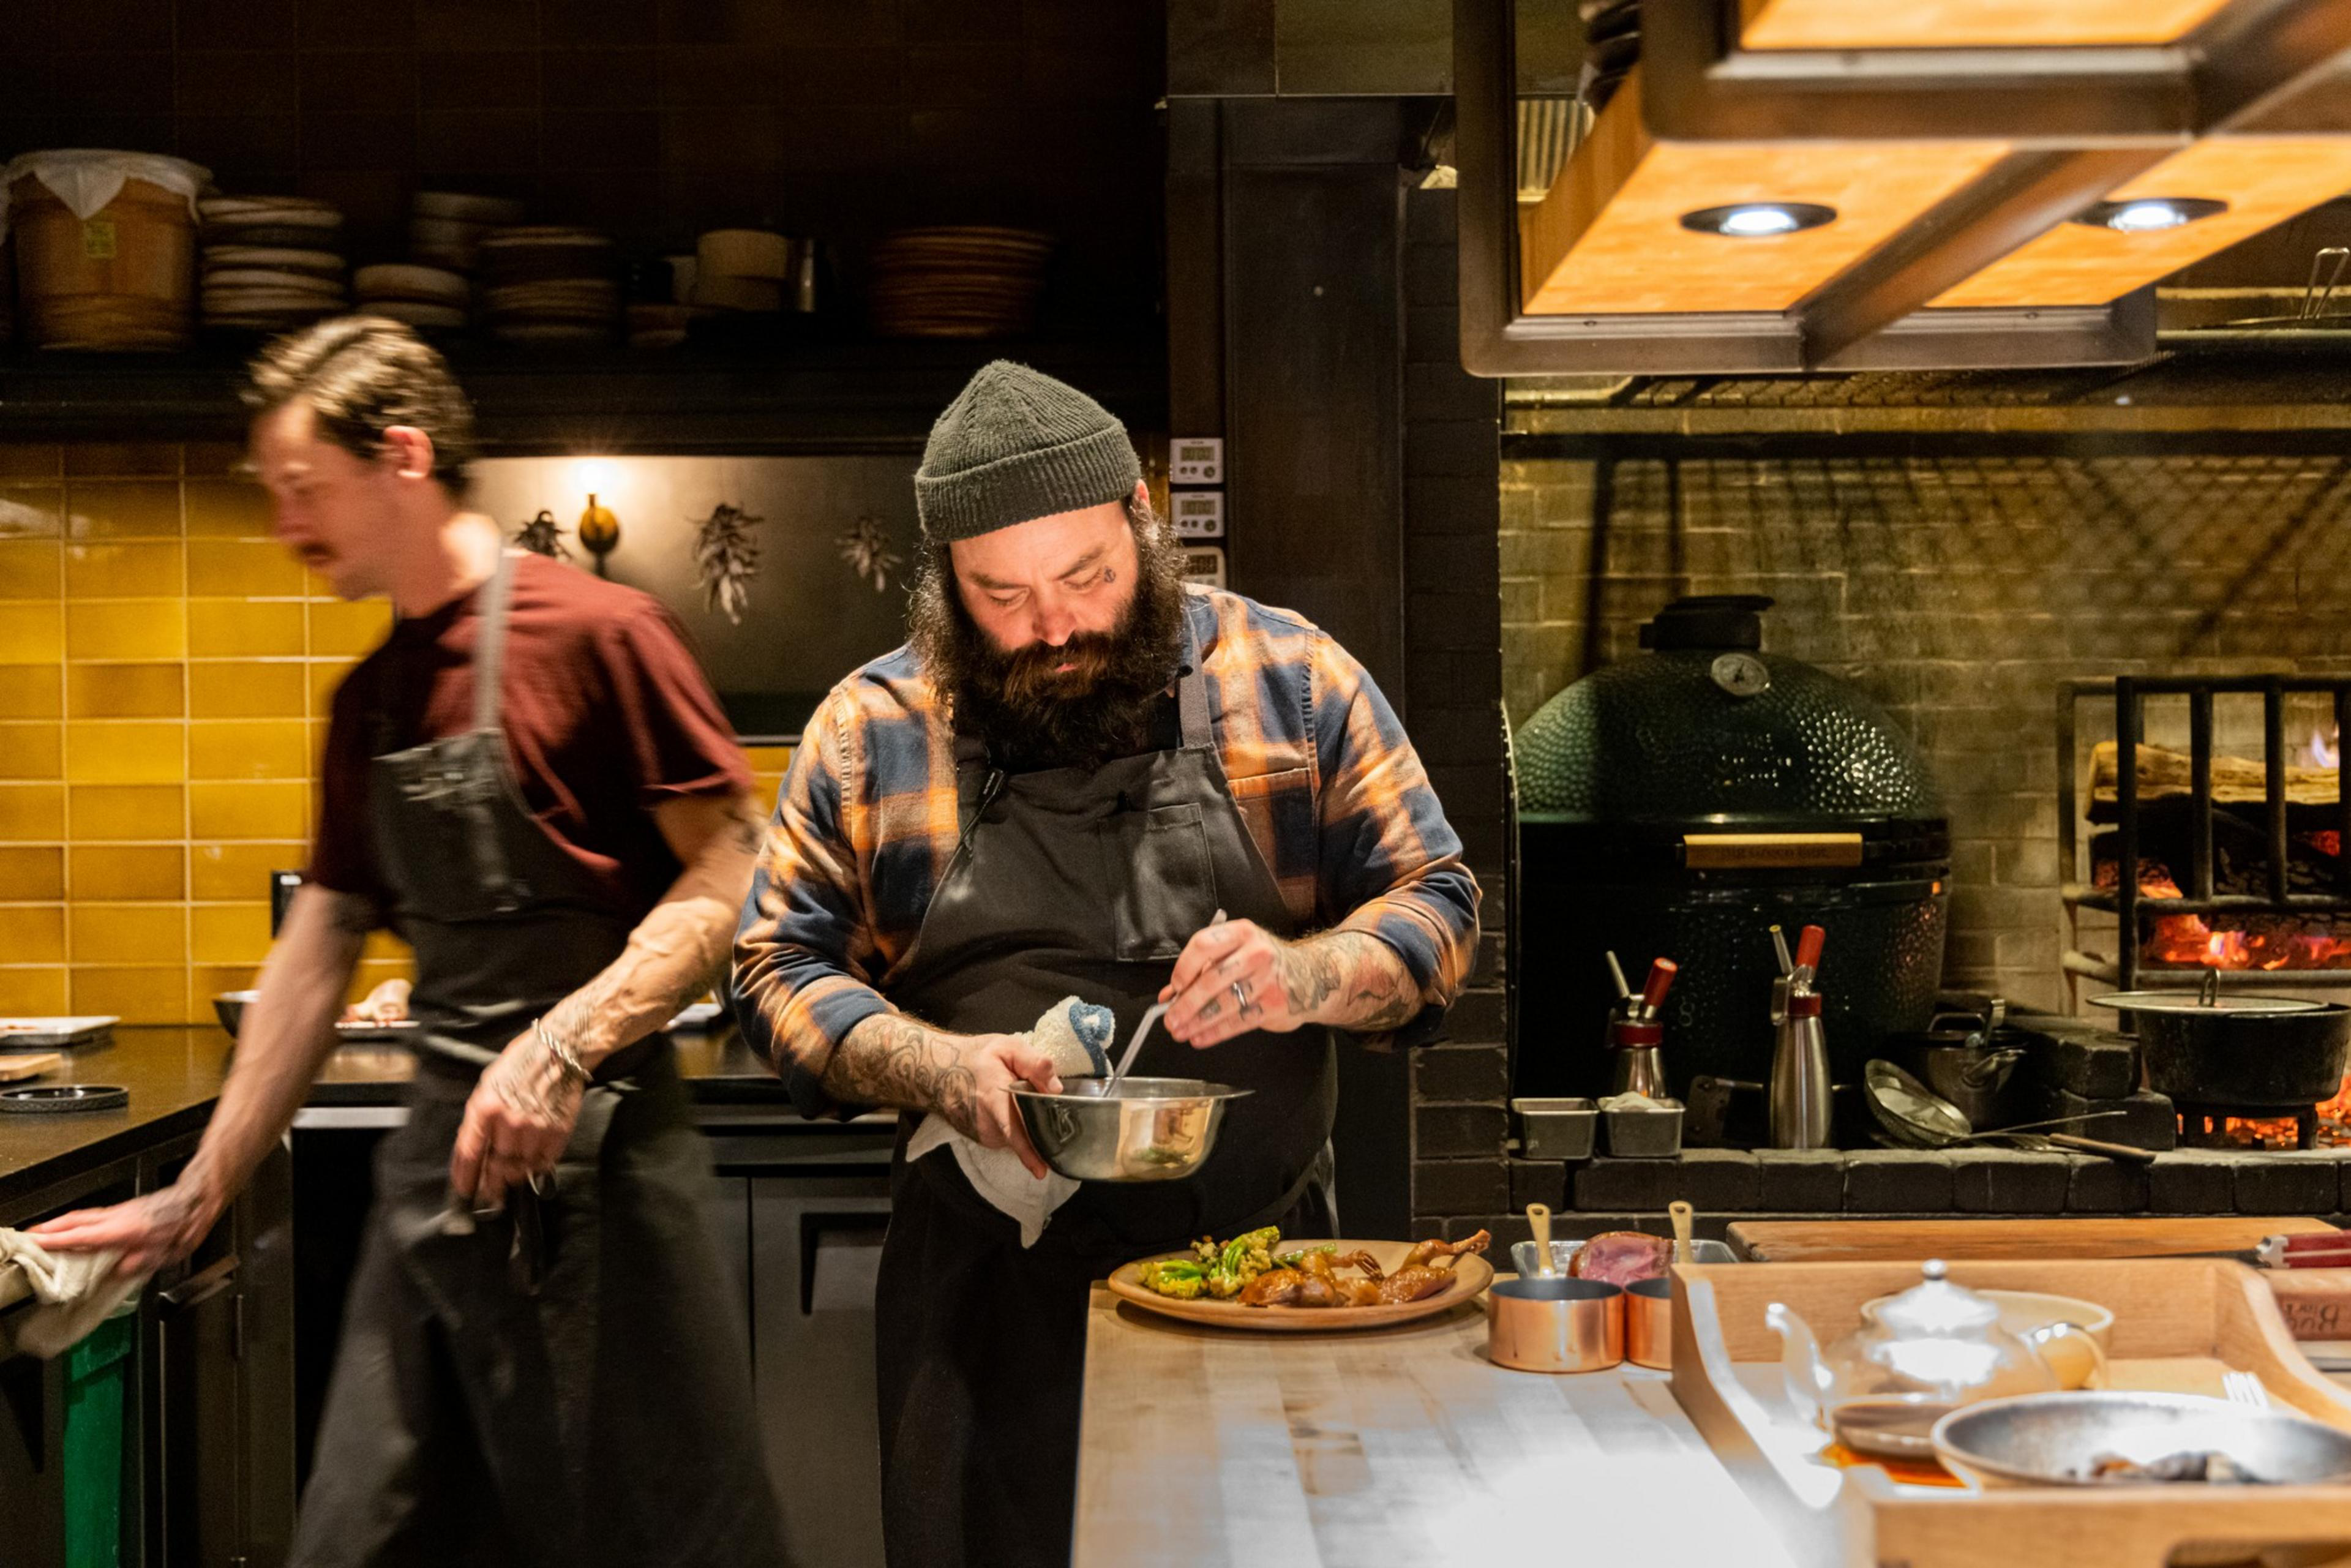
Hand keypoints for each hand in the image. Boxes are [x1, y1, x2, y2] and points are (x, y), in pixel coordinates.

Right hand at [28, 1183, 219, 1277]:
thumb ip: (139, 1263)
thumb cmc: (184, 1224)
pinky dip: (76, 1219)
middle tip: (28, 1236)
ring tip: (42, 1231)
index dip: (57, 1241)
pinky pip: (93, 1213)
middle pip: (75, 1220)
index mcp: (124, 1229)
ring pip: (83, 1215)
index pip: (82, 1236)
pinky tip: (75, 1226)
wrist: (198, 1198)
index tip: (35, 1244)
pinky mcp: (126, 1209)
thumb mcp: (166, 1253)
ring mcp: (121, 1210)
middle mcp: (118, 1217)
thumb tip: (118, 1272)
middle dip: (49, 1229)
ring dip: (60, 1222)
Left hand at [449, 1027, 586, 1209]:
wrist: (559, 1051)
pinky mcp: (558, 1132)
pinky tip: (531, 1169)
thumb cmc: (519, 1063)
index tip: (463, 1192)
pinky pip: (543, 1163)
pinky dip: (535, 1170)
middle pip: (495, 1168)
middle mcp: (509, 1122)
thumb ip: (479, 1118)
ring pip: (519, 1169)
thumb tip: (473, 1150)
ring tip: (509, 1182)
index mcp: (485, 1108)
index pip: (469, 1154)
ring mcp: (535, 1129)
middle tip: (487, 1199)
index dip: (465, 1178)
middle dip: (489, 1187)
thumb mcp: (488, 1085)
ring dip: (512, 1179)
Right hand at [936, 1032, 1061, 1179]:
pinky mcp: (985, 1140)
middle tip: (1030, 1094)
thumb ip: (1034, 1064)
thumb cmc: (976, 1058)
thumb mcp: (1007, 1047)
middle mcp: (987, 1123)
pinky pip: (1011, 1137)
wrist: (940, 1071)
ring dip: (1026, 1120)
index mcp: (993, 1098)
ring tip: (1013, 1096)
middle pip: (1026, 1133)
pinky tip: (1006, 1107)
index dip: (1028, 1153)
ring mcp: (984, 1134)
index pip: (1013, 1131)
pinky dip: (1016, 1124)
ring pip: (1021, 1135)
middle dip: (1040, 1121)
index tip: (1041, 1171)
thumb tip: (1057, 1089)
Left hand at [1159, 918, 1316, 1047]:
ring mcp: (1268, 979)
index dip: (1184, 967)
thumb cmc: (1264, 962)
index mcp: (1241, 933)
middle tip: (1171, 1019)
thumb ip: (1202, 970)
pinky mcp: (1275, 1004)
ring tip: (1180, 1031)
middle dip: (1187, 1003)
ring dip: (1197, 1021)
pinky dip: (1216, 1032)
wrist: (1310, 975)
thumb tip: (1170, 995)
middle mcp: (1256, 953)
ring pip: (1225, 1004)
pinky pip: (1239, 1022)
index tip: (1174, 987)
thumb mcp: (1236, 953)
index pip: (1204, 945)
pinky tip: (1200, 1038)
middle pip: (1212, 979)